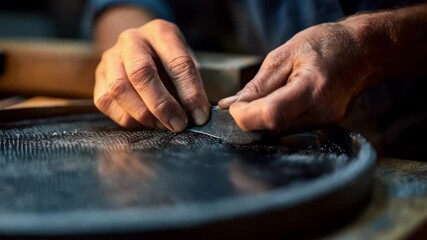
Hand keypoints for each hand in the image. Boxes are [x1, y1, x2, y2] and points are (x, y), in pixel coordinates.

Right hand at [94, 19, 209, 131]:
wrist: (139, 50)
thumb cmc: (168, 61)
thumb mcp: (185, 64)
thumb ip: (190, 86)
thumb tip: (196, 116)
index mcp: (161, 32)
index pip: (178, 62)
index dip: (190, 92)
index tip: (200, 115)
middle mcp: (132, 40)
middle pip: (142, 73)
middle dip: (162, 105)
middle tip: (178, 125)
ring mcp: (111, 57)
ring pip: (119, 89)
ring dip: (143, 114)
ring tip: (162, 125)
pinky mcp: (98, 76)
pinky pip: (106, 101)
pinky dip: (127, 118)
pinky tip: (143, 122)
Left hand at [219, 20, 384, 132]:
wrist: (363, 52)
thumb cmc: (327, 45)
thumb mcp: (285, 54)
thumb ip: (258, 84)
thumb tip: (232, 105)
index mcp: (312, 88)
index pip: (271, 114)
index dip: (245, 115)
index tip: (233, 107)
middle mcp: (321, 112)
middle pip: (272, 128)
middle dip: (249, 119)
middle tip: (241, 103)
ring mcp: (325, 123)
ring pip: (279, 132)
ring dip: (261, 120)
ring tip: (261, 99)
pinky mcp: (324, 126)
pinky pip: (290, 129)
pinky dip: (275, 120)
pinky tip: (274, 104)